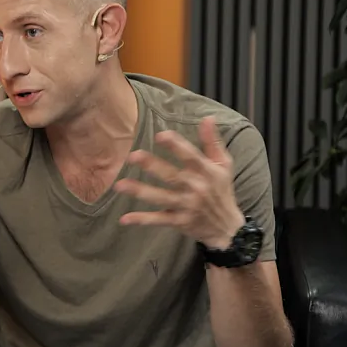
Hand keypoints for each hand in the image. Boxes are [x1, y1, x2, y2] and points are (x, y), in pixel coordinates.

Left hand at [114, 116, 244, 249]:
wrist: (228, 228)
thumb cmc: (222, 190)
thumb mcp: (223, 165)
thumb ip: (212, 141)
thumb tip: (208, 118)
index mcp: (206, 171)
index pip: (191, 156)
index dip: (176, 146)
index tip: (161, 135)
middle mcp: (196, 188)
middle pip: (171, 176)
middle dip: (152, 166)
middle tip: (132, 156)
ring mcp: (187, 206)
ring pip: (161, 198)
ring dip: (140, 192)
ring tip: (119, 185)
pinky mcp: (179, 221)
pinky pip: (158, 220)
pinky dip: (142, 220)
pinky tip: (124, 219)